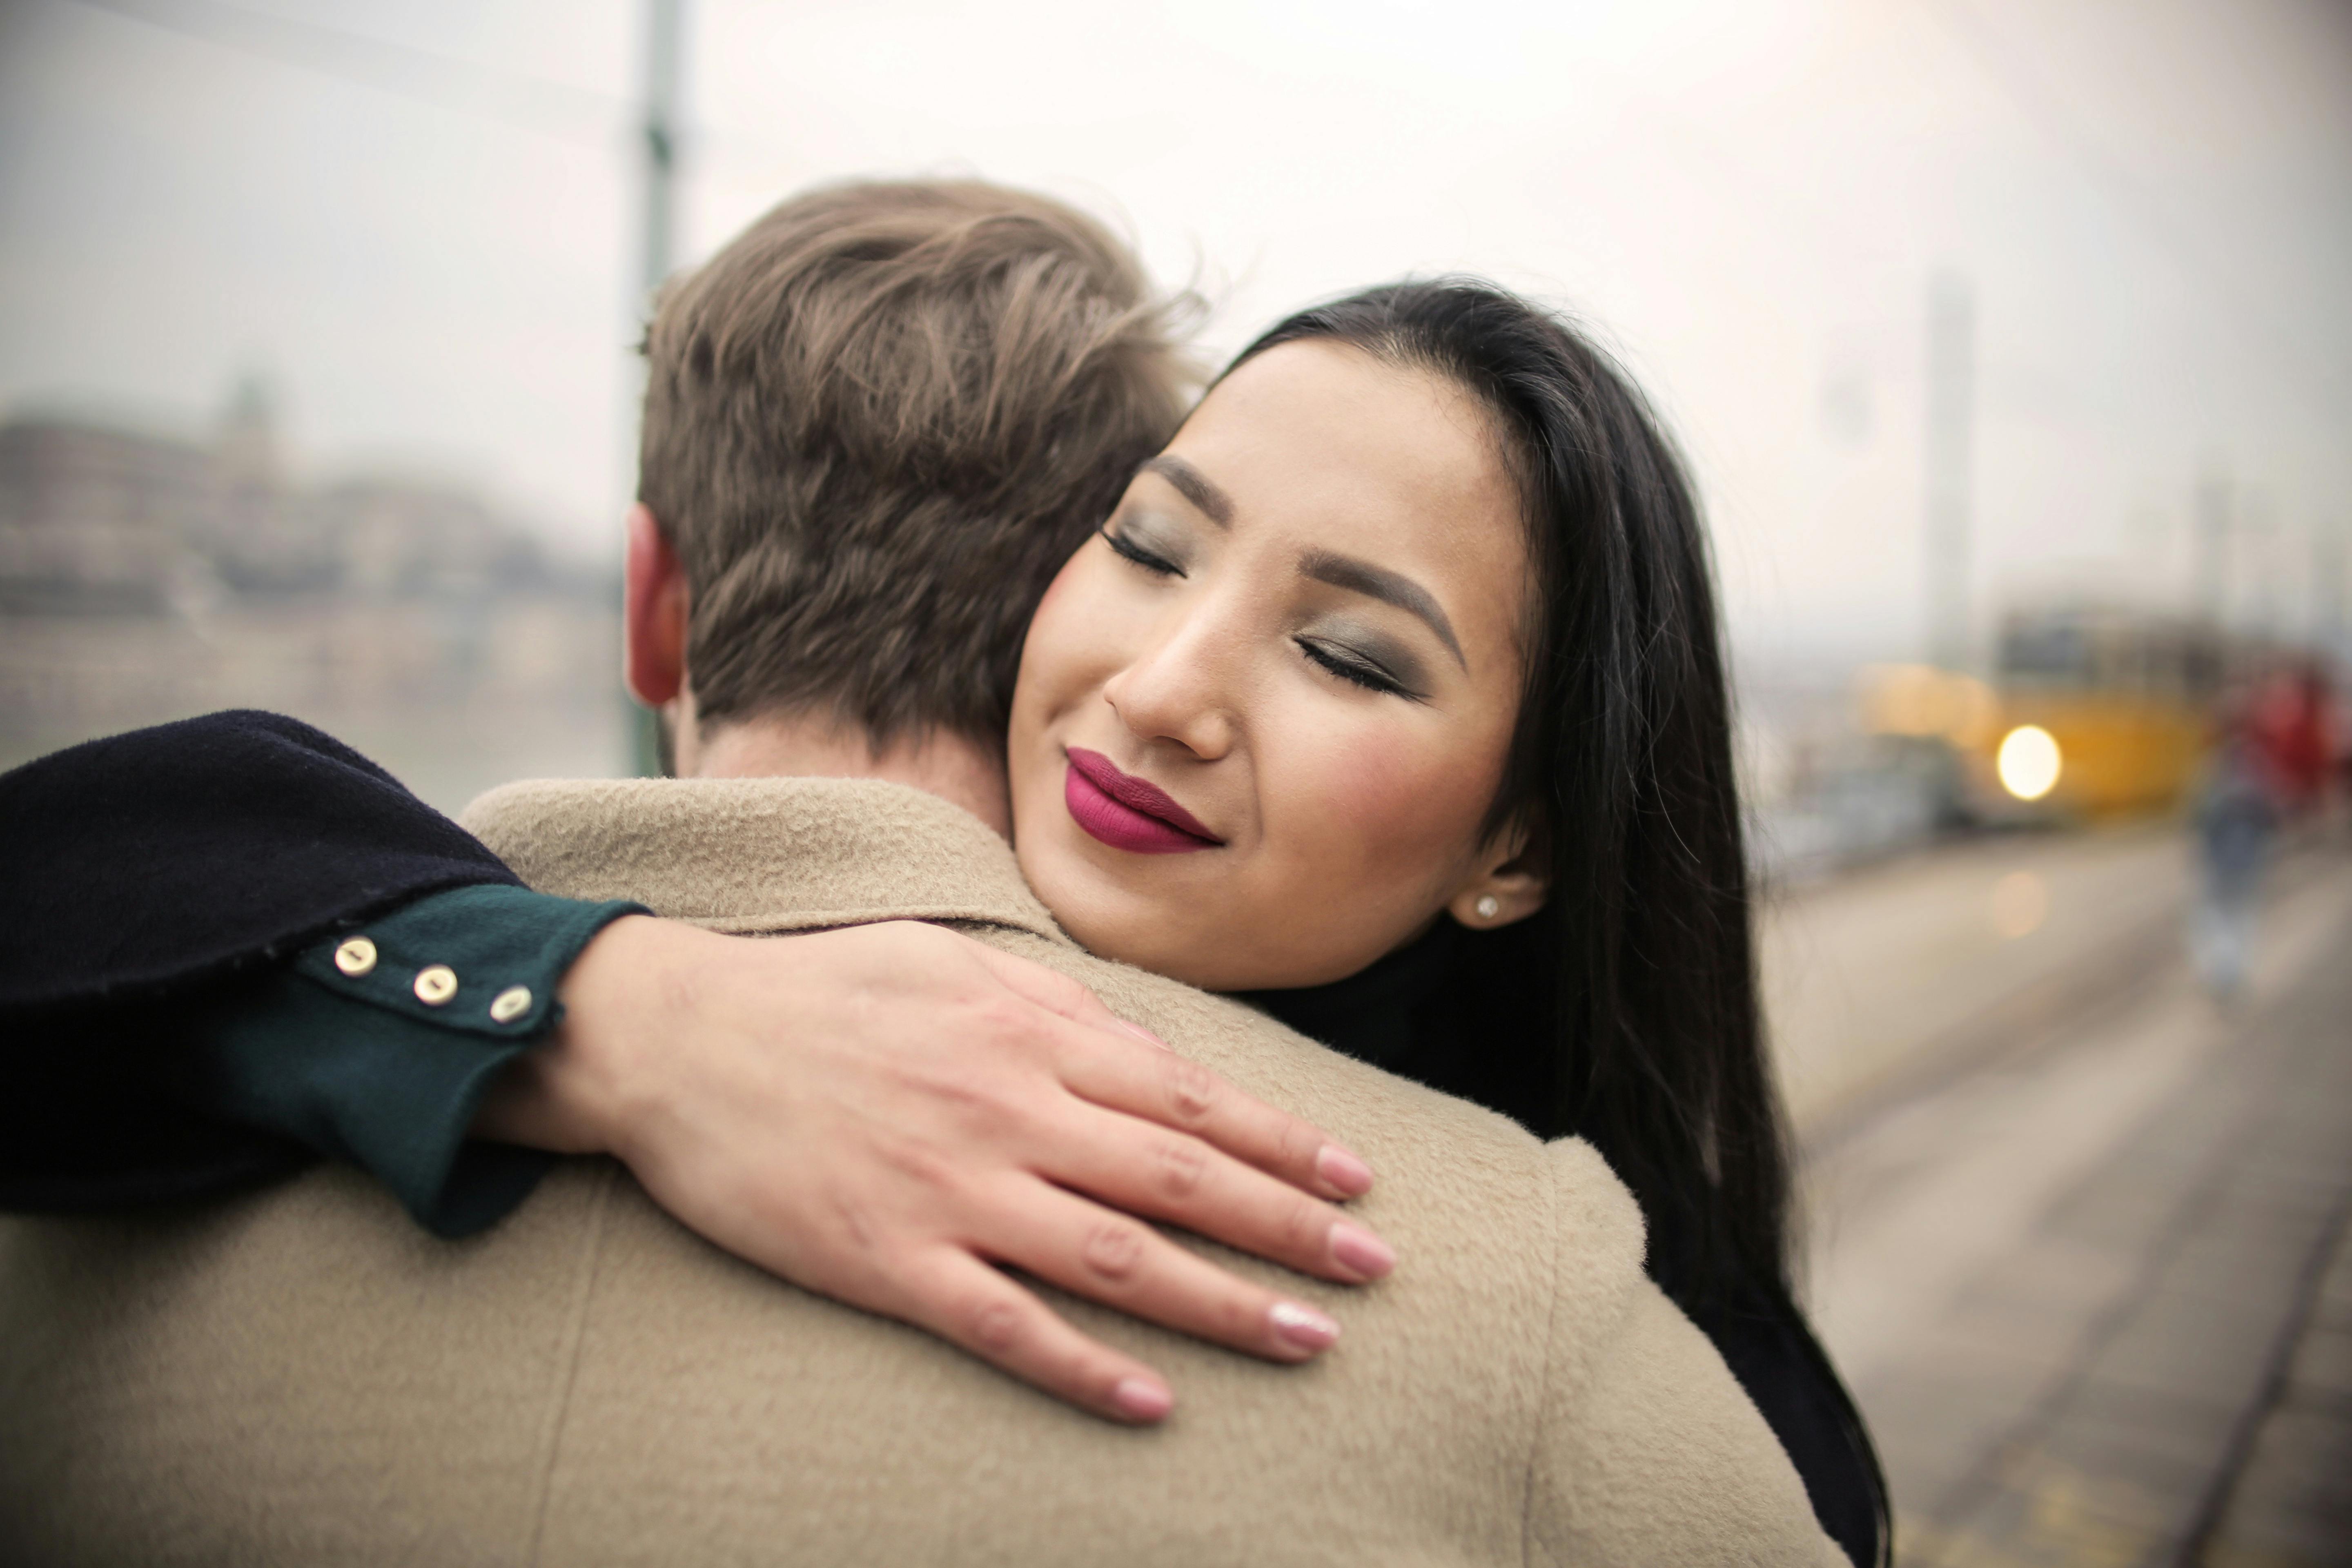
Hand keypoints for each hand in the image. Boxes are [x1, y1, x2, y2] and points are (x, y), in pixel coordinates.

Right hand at [472, 916, 1392, 1423]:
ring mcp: (951, 1193)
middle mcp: (1009, 1112)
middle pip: (1180, 1179)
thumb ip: (1057, 1004)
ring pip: (1118, 1260)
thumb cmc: (824, 991)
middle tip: (1375, 1268)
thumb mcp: (952, 960)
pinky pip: (1007, 1328)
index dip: (1285, 1141)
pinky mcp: (889, 1262)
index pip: (1190, 1095)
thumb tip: (1152, 1046)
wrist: (679, 1037)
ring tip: (1309, 1337)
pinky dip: (1087, 1370)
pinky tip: (1156, 1403)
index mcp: (1029, 1034)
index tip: (1356, 1178)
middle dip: (1289, 1227)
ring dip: (1224, 1304)